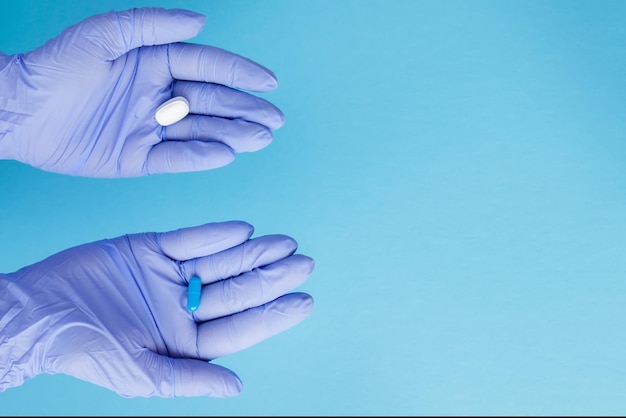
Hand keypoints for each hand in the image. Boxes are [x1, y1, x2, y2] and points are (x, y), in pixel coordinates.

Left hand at [0, 8, 284, 176]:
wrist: (19, 111)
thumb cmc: (55, 66)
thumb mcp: (101, 34)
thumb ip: (151, 24)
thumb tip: (200, 21)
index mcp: (154, 62)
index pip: (207, 67)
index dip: (240, 73)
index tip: (270, 81)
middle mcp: (158, 95)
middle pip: (213, 102)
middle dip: (246, 109)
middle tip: (276, 120)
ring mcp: (150, 128)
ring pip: (202, 131)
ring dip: (234, 134)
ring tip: (263, 137)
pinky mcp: (138, 157)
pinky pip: (176, 157)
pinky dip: (201, 157)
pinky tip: (227, 154)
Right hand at [0, 221, 313, 397]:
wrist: (40, 312)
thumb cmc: (87, 352)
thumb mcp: (143, 374)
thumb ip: (192, 377)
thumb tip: (238, 386)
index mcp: (187, 339)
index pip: (241, 326)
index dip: (273, 314)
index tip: (305, 301)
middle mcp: (185, 306)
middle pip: (237, 290)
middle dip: (270, 278)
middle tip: (304, 264)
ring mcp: (171, 276)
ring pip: (221, 262)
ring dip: (252, 252)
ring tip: (285, 243)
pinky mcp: (153, 248)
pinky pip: (190, 239)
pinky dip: (215, 234)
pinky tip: (244, 230)